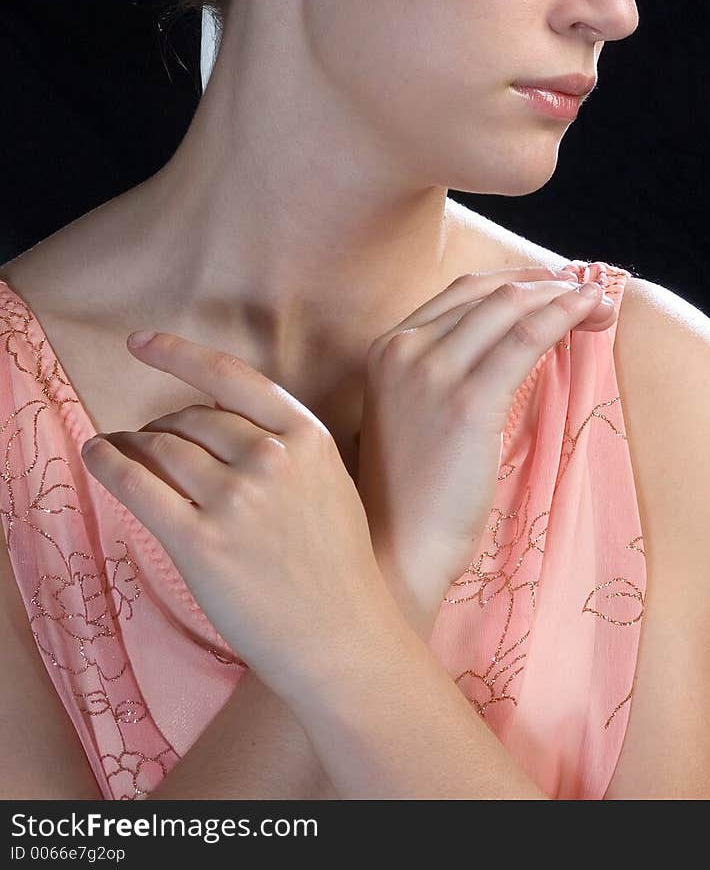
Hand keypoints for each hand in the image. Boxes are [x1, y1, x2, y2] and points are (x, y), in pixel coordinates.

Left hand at [79, 331, 390, 705]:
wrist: (340, 637)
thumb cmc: (336, 563)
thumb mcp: (329, 480)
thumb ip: (284, 442)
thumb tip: (216, 411)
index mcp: (306, 437)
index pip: (230, 376)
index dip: (178, 353)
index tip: (141, 343)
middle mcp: (270, 459)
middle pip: (191, 416)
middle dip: (164, 423)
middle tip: (151, 437)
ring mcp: (234, 501)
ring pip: (162, 448)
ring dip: (133, 443)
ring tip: (120, 448)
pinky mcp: (199, 543)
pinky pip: (138, 486)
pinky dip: (109, 464)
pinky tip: (96, 454)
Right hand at [356, 265, 613, 625]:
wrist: (394, 553)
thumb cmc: (412, 497)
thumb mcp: (416, 418)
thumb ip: (446, 376)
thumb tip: (511, 350)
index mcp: (387, 348)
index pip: (464, 292)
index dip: (519, 284)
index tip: (557, 289)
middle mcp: (403, 349)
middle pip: (489, 292)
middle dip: (548, 285)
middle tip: (590, 295)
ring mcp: (430, 372)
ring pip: (510, 306)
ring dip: (564, 296)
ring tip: (601, 304)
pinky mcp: (466, 403)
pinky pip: (526, 338)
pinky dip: (565, 314)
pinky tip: (592, 312)